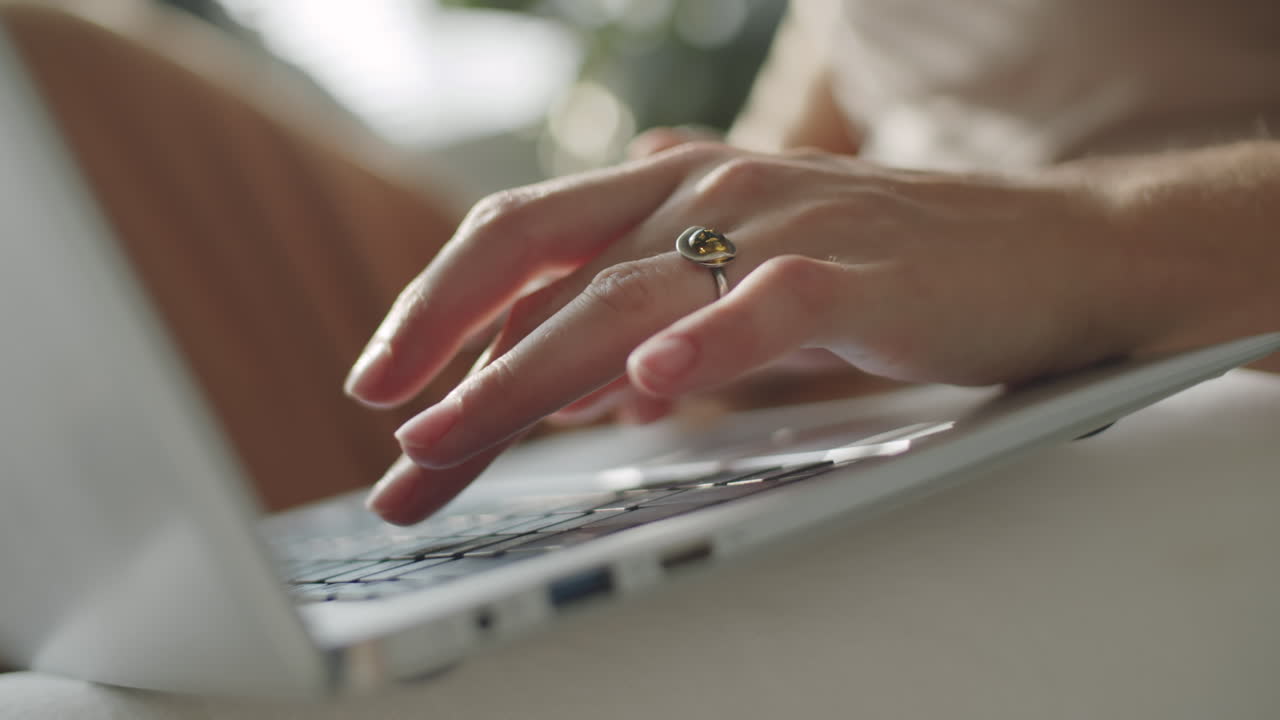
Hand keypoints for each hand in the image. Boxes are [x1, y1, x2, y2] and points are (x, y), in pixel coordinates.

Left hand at [345, 142, 1161, 524]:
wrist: (1052, 251)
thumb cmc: (885, 274)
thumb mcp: (740, 290)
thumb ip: (652, 321)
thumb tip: (557, 386)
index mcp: (670, 190)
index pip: (522, 241)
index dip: (438, 310)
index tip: (378, 391)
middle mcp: (709, 191)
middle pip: (546, 266)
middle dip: (449, 348)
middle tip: (387, 434)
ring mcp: (783, 223)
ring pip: (628, 294)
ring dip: (529, 373)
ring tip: (454, 436)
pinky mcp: (860, 272)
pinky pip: (770, 303)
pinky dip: (705, 342)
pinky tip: (647, 386)